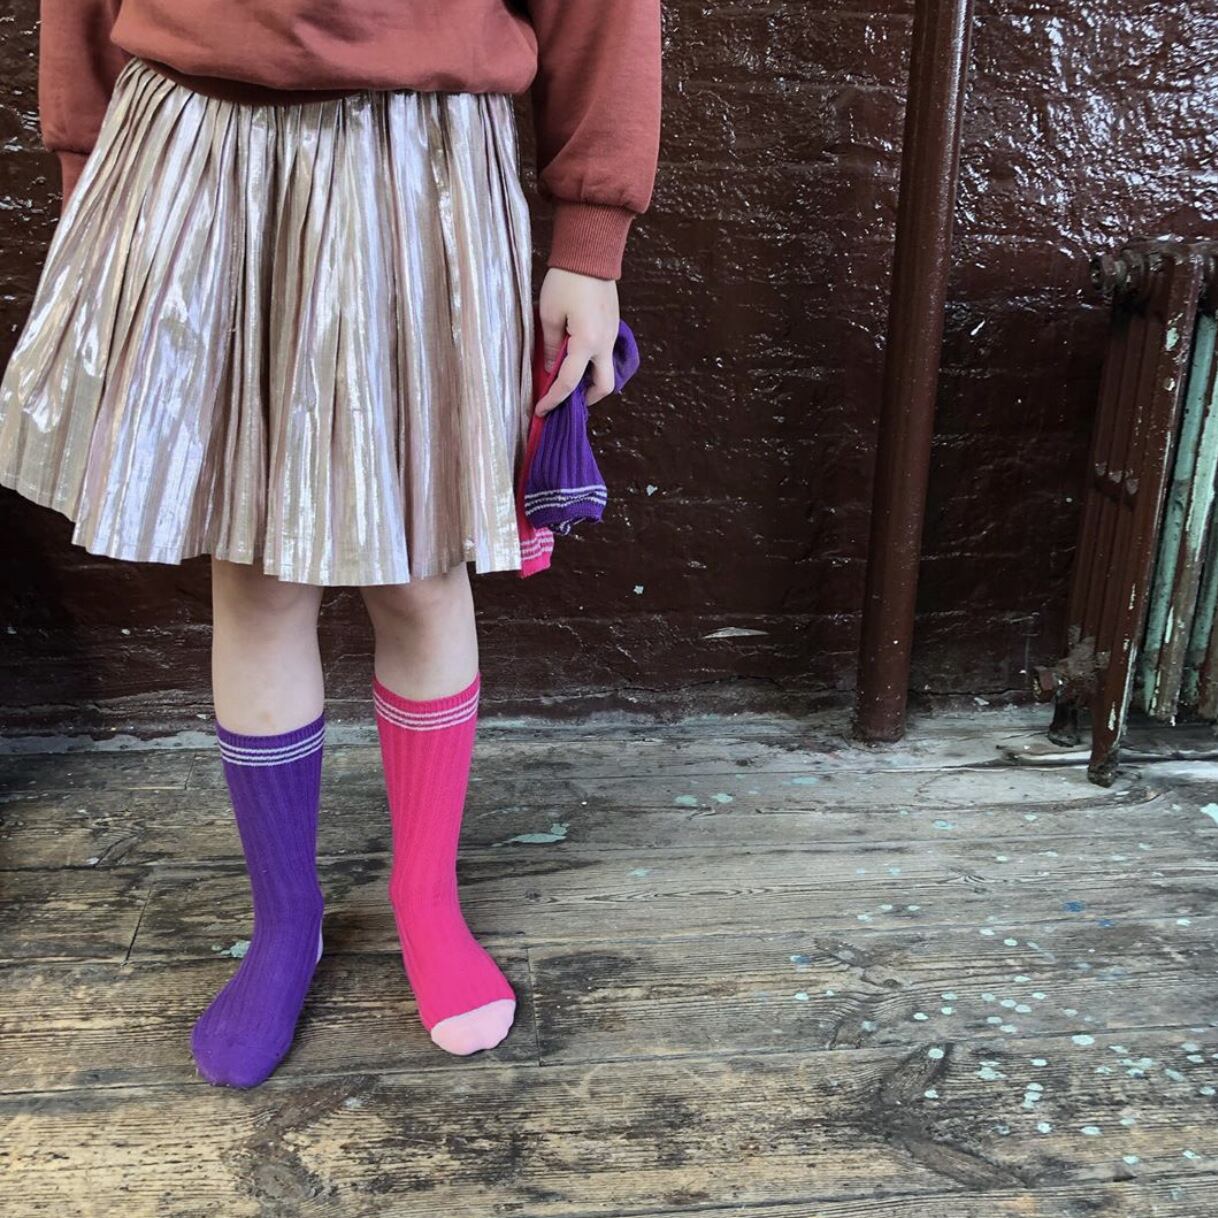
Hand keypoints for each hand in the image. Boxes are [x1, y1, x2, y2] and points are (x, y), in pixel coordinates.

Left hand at [534, 267, 619, 416]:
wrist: (592, 253)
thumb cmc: (567, 281)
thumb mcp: (549, 315)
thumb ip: (552, 346)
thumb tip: (552, 368)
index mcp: (588, 343)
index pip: (569, 383)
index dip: (553, 399)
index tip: (541, 410)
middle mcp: (605, 344)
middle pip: (604, 386)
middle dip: (586, 398)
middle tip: (565, 399)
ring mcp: (612, 335)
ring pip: (606, 370)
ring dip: (588, 380)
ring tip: (566, 376)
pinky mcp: (612, 326)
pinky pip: (604, 354)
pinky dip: (591, 363)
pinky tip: (575, 356)